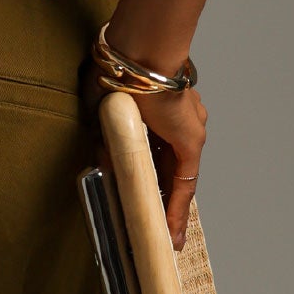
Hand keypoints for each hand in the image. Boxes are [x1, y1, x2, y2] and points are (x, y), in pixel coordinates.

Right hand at [82, 64, 207, 248]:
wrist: (139, 54)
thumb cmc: (117, 72)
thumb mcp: (104, 111)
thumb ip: (105, 137)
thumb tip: (101, 159)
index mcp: (156, 116)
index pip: (156, 156)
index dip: (152, 181)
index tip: (149, 203)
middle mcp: (177, 124)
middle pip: (169, 172)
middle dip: (163, 202)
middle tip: (161, 231)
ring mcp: (187, 132)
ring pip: (177, 178)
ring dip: (169, 210)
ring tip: (165, 238)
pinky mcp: (191, 141)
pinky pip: (185, 183)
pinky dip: (176, 208)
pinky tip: (170, 230)